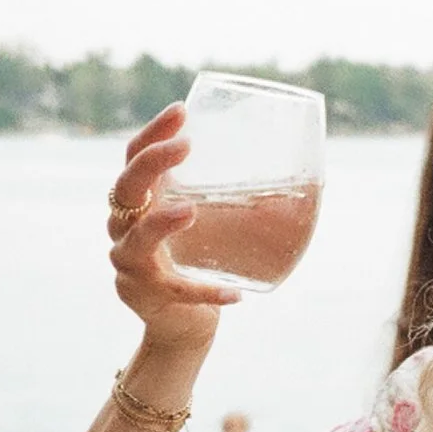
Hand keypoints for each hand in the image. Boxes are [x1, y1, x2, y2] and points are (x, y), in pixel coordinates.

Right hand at [107, 104, 238, 348]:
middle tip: (186, 147)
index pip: (134, 157)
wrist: (180, 321)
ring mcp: (131, 263)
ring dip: (162, 223)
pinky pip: (176, 291)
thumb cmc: (196, 259)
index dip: (154, 132)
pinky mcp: (148, 296)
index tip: (181, 110)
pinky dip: (205, 293)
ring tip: (190, 211)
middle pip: (126, 188)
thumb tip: (308, 174)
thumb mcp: (208, 220)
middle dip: (153, 163)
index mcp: (140, 201)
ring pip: (137, 239)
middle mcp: (124, 228)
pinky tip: (234, 295)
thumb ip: (233, 195)